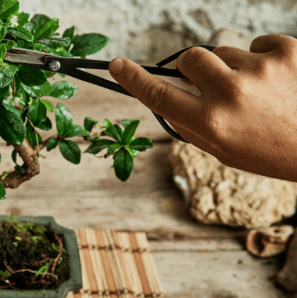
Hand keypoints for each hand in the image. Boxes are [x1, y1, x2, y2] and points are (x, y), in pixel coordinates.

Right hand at [109, 34, 296, 181]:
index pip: (159, 95)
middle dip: (195, 69)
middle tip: (214, 85)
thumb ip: (192, 123)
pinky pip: (257, 43)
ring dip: (232, 66)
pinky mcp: (287, 51)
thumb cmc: (271, 153)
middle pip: (190, 58)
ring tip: (257, 90)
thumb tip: (170, 95)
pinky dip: (261, 58)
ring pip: (224, 51)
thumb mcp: (223, 150)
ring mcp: (260, 69)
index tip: (118, 65)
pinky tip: (278, 80)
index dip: (133, 79)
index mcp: (211, 123)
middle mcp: (231, 93)